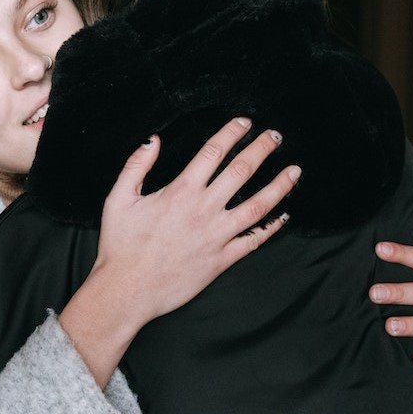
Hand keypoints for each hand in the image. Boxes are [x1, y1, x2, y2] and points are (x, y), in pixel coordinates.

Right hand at [95, 117, 300, 325]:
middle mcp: (203, 211)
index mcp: (180, 192)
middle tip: (276, 136)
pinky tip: (283, 216)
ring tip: (294, 171)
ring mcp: (216, 236)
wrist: (126, 291)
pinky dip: (271, 228)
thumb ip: (136, 165)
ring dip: (279, 186)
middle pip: (241, 171)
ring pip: (257, 206)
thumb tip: (154, 140)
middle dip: (262, 149)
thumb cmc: (120, 247)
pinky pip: (253, 241)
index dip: (231, 133)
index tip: (245, 122)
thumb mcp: (118, 199)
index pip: (213, 152)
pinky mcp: (221, 260)